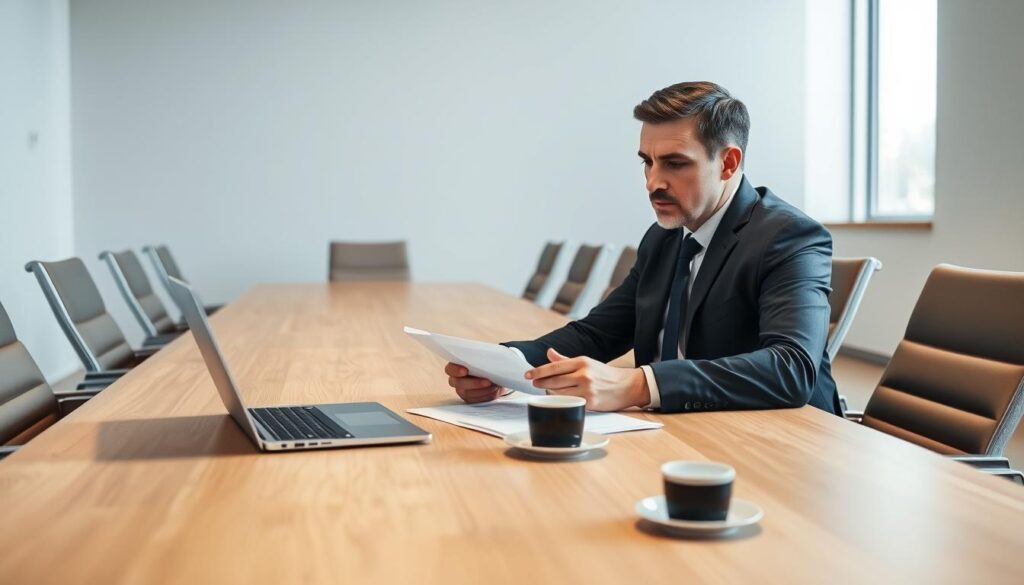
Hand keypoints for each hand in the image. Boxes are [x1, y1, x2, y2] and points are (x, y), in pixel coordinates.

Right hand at [445, 362, 508, 403]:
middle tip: (487, 381)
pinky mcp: (470, 399)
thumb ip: (480, 357)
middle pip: (458, 383)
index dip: (455, 370)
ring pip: (467, 393)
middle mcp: (456, 379)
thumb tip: (487, 353)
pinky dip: (487, 395)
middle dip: (474, 383)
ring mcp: (462, 390)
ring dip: (483, 390)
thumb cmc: (487, 363)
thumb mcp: (484, 357)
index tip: (465, 371)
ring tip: (494, 386)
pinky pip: (476, 400)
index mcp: (456, 366)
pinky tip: (495, 390)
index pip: (450, 369)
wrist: (496, 374)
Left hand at [524, 348, 649, 410]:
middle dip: (540, 383)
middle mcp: (584, 375)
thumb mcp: (587, 362)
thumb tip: (549, 352)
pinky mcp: (590, 403)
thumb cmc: (604, 374)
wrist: (627, 386)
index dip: (538, 371)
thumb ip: (565, 360)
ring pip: (559, 393)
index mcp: (582, 362)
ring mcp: (587, 390)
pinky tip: (560, 400)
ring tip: (548, 390)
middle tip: (534, 383)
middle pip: (554, 381)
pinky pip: (569, 403)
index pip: (554, 366)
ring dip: (550, 393)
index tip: (527, 374)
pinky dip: (562, 401)